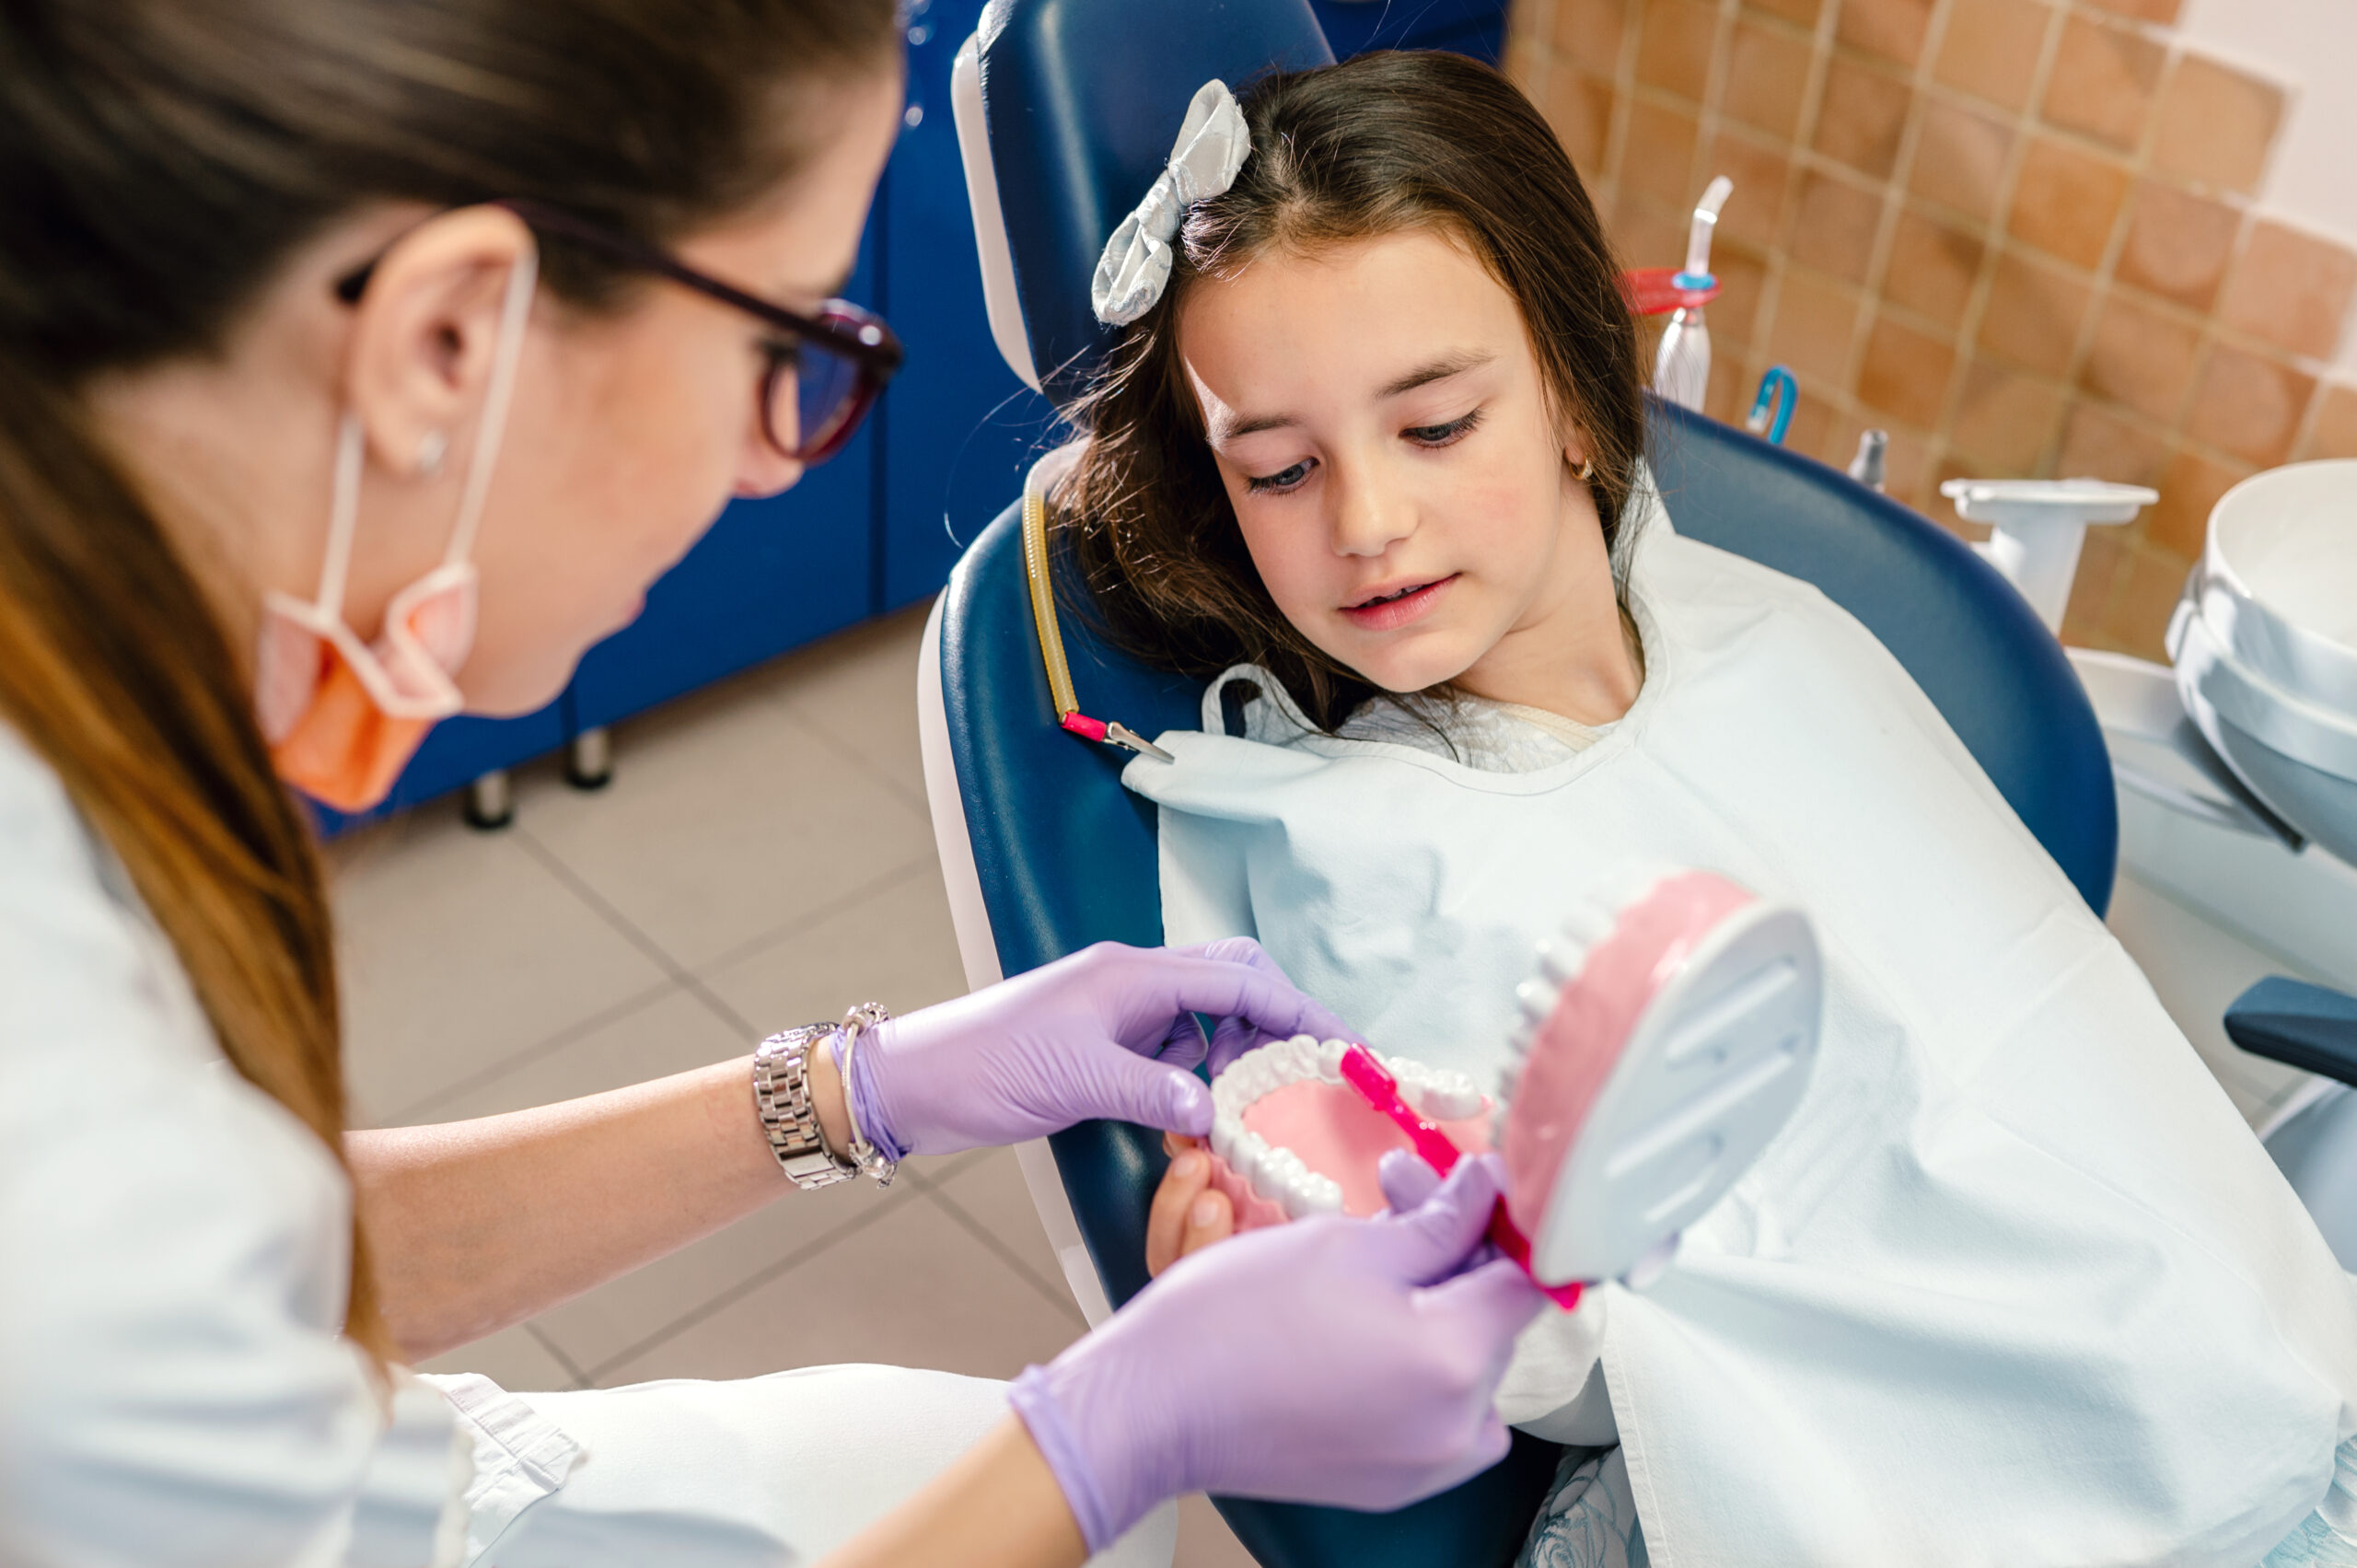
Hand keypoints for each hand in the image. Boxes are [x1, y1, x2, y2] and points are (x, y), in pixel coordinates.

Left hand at [845, 940, 1355, 1159]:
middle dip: (1277, 1021)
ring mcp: (1117, 1011)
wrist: (910, 1082)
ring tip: (1255, 1102)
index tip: (1345, 1046)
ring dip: (1238, 1052)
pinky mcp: (1101, 1043)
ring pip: (1206, 1016)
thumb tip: (1217, 1114)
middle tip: (1309, 1073)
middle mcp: (1133, 982)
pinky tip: (1199, 1113)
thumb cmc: (982, 1068)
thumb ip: (1154, 1094)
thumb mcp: (1076, 1083)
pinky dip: (1199, 1075)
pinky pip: (1173, 1048)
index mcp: (1134, 974)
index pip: (1242, 979)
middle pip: (1232, 981)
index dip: (1300, 1010)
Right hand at [1006, 1157, 1546, 1552]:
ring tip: (1371, 1251)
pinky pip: (1436, 1408)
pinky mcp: (1391, 1482)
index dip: (1504, 1218)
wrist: (1154, 1405)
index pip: (1529, 1278)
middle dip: (1454, 1246)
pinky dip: (1415, 1357)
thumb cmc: (1233, 1320)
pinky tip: (1362, 1316)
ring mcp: (1426, 1464)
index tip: (1474, 1184)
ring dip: (1434, 1298)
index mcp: (1454, 1360)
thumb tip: (1491, 1191)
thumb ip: (1440, 1220)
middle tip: (1396, 1190)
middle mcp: (1457, 1426)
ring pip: (1464, 1360)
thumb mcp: (1349, 1244)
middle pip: (1492, 1317)